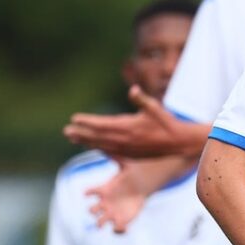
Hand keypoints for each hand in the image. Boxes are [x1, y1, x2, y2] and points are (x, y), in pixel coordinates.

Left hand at [64, 85, 184, 157]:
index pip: (102, 124)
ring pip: (102, 145)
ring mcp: (127, 149)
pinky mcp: (130, 154)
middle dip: (81, 133)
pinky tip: (90, 145)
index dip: (87, 122)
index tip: (74, 118)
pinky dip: (98, 148)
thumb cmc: (167, 123)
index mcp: (129, 126)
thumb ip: (142, 99)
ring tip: (73, 138)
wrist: (179, 143)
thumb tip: (132, 89)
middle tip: (66, 131)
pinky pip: (109, 151)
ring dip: (86, 141)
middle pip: (98, 136)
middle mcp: (125, 139)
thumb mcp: (155, 108)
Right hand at [86, 161, 147, 233]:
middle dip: (93, 211)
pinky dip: (119, 231)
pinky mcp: (122, 220)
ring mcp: (112, 213)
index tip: (86, 193)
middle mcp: (105, 203)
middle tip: (98, 209)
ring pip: (100, 223)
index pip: (91, 191)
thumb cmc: (128, 177)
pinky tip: (125, 228)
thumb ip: (118, 156)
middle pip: (92, 210)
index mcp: (104, 190)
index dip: (88, 192)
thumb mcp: (125, 166)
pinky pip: (117, 230)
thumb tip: (112, 143)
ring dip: (101, 224)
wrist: (139, 188)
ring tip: (106, 222)